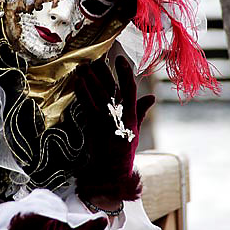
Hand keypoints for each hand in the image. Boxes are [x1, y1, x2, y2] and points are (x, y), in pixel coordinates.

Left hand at [74, 55, 154, 201]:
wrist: (113, 172)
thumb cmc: (123, 152)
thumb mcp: (135, 131)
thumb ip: (141, 112)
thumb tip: (152, 98)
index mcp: (132, 116)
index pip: (131, 89)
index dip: (126, 73)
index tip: (120, 59)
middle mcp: (122, 116)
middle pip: (113, 88)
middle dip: (103, 72)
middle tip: (95, 57)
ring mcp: (109, 121)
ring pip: (100, 94)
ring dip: (90, 78)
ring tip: (82, 66)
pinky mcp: (96, 127)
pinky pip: (88, 105)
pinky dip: (83, 92)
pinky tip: (77, 82)